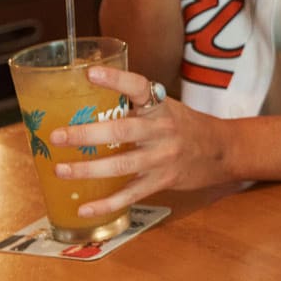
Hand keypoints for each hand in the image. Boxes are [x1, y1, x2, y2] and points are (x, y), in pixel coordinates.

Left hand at [47, 64, 227, 217]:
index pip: (139, 87)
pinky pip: (131, 194)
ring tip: (61, 170)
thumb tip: (89, 101)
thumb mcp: (168, 108)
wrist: (224, 150)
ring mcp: (163, 157)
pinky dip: (106, 203)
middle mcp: (163, 130)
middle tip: (56, 136)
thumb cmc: (188, 127)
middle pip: (122, 131)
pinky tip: (83, 207)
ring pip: (122, 165)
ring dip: (88, 169)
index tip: (90, 73)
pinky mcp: (163, 181)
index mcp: (161, 106)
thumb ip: (136, 106)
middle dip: (86, 135)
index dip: (116, 80)